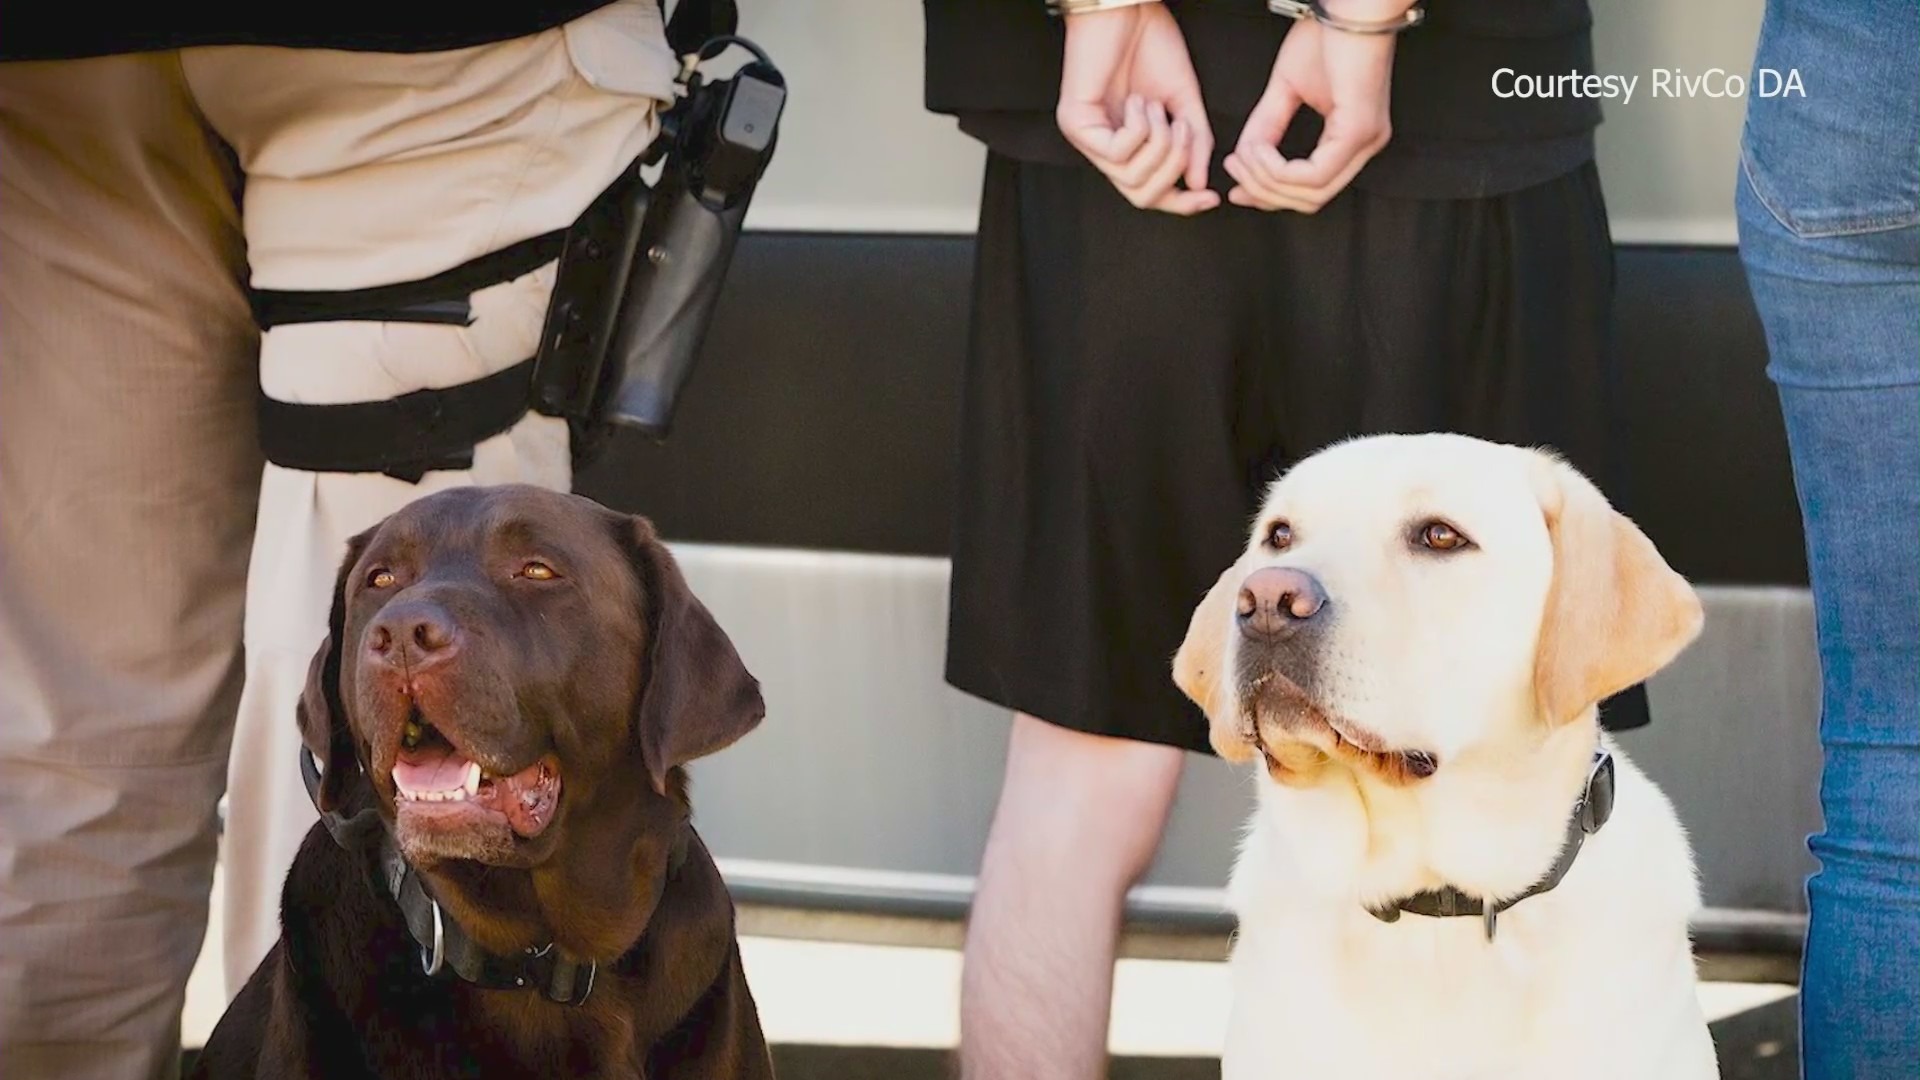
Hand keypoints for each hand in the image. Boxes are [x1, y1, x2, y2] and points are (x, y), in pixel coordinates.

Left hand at [1056, 3, 1219, 214]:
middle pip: (1141, 196)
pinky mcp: (1075, 125)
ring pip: (1131, 179)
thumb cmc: (1150, 44)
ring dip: (1160, 145)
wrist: (1129, 7)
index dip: (1181, 203)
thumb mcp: (1183, 102)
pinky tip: (1139, 102)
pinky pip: (1118, 153)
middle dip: (1174, 168)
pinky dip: (1140, 129)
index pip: (1150, 192)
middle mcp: (1102, 148)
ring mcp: (1086, 139)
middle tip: (1185, 129)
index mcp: (1127, 145)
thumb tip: (1198, 184)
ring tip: (1159, 108)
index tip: (1210, 197)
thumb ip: (1193, 144)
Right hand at [1224, 16, 1395, 212]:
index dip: (1270, 196)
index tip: (1237, 189)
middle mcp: (1364, 146)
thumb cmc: (1327, 34)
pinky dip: (1277, 168)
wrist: (1351, 6)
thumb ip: (1268, 126)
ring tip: (1242, 155)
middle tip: (1234, 169)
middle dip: (1264, 192)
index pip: (1312, 190)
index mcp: (1352, 138)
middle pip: (1310, 200)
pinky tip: (1257, 149)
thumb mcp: (1286, 89)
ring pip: (1310, 193)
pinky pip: (1312, 175)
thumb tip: (1244, 157)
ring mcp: (1365, 141)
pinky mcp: (1358, 131)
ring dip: (1266, 180)